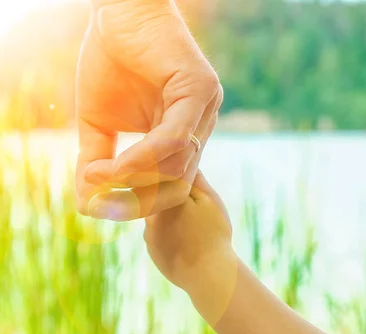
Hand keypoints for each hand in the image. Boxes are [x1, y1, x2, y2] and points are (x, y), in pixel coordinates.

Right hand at [76, 0, 222, 220]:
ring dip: (134, 179)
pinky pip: (173, 138)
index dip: (139, 204)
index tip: (102, 208)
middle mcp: (200, 127)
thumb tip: (86, 204)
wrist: (116, 14)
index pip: (173, 187)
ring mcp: (206, 110)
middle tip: (103, 203)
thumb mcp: (98, 124)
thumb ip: (97, 161)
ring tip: (98, 176)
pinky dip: (143, 157)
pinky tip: (115, 164)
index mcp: (184, 137)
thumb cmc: (110, 63)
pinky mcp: (200, 91)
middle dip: (140, 202)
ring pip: (178, 166)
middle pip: (180, 185)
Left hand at [143, 170, 233, 293]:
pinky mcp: (153, 252)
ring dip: (171, 218)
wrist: (208, 274)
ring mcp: (149, 236)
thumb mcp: (210, 200)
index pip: (162, 179)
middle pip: (158, 198)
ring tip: (193, 225)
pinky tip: (187, 240)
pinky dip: (171, 235)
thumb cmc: (213, 234)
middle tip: (194, 204)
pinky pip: (160, 236)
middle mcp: (150, 216)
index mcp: (163, 199)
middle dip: (172, 198)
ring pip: (158, 218)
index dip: (174, 177)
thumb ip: (196, 179)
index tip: (183, 176)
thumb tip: (186, 160)